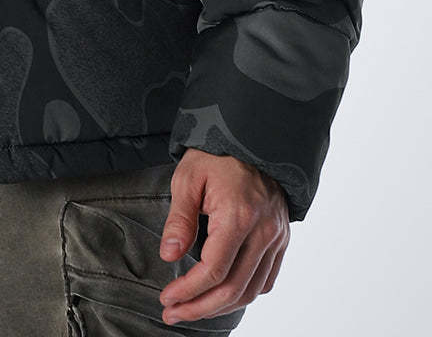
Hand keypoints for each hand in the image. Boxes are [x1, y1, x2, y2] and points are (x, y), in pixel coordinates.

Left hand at [157, 148, 290, 324]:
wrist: (251, 137)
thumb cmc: (216, 154)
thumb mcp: (188, 177)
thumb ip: (179, 219)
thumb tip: (169, 256)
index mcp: (239, 215)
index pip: (214, 269)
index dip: (189, 291)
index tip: (167, 298)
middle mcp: (263, 231)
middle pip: (234, 288)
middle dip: (201, 307)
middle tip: (173, 313)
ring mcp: (276, 236)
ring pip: (251, 290)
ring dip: (221, 307)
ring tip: (193, 309)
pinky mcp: (281, 239)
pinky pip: (266, 279)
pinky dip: (245, 294)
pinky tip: (223, 295)